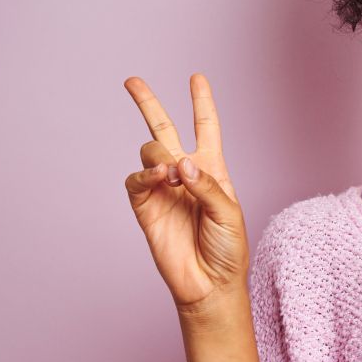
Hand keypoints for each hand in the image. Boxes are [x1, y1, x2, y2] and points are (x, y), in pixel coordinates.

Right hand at [122, 74, 249, 315]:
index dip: (202, 102)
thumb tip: (180, 162)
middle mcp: (185, 174)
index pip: (206, 127)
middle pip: (163, 129)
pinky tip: (160, 178)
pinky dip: (145, 174)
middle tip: (131, 81)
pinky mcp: (145, 207)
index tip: (197, 77)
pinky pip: (136, 180)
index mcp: (212, 170)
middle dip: (147, 104)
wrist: (210, 284)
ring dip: (160, 155)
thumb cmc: (228, 249)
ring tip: (174, 176)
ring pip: (149, 151)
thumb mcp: (229, 213)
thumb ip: (206, 184)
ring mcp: (163, 189)